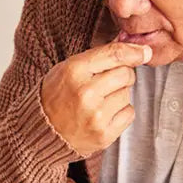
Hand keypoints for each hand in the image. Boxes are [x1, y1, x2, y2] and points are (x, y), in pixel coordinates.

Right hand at [41, 41, 150, 155]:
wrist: (39, 134)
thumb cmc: (55, 98)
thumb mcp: (67, 70)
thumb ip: (98, 57)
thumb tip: (137, 48)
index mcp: (73, 72)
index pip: (115, 54)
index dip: (134, 52)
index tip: (143, 53)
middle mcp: (85, 93)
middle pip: (126, 74)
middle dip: (121, 77)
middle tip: (104, 85)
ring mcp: (95, 116)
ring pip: (127, 94)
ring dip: (118, 97)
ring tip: (97, 104)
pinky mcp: (103, 134)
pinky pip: (129, 113)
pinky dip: (119, 114)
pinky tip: (102, 116)